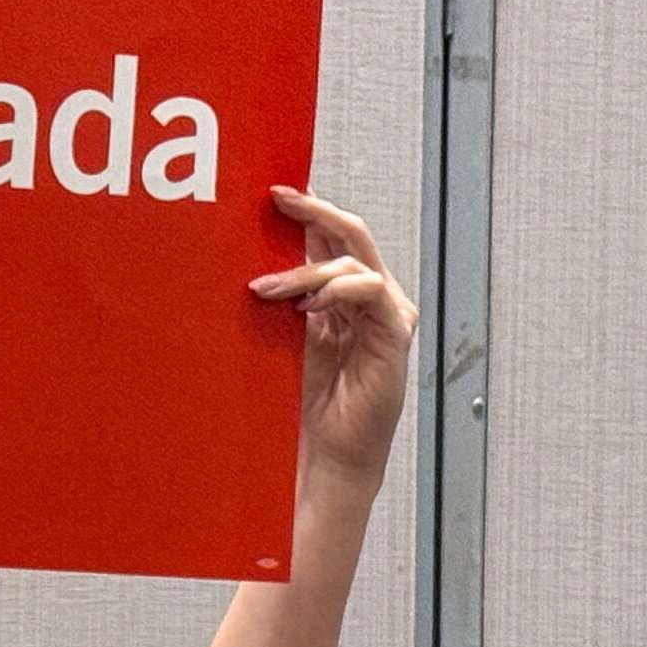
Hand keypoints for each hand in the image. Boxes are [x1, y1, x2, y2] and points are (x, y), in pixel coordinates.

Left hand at [250, 188, 416, 493]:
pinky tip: (308, 306)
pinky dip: (338, 291)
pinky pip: (370, 292)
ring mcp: (386, 315)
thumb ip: (281, 301)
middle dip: (313, 211)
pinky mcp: (394, 334)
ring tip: (266, 289)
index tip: (274, 191)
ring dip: (305, 270)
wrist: (328, 456)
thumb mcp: (284, 339)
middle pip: (350, 234)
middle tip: (278, 198)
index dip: (308, 209)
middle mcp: (370, 299)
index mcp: (344, 296)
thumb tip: (253, 263)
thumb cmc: (307, 407)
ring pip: (353, 261)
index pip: (330, 238)